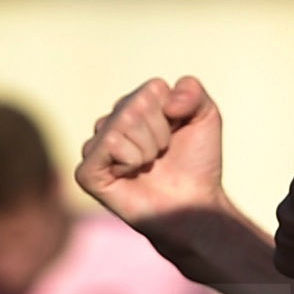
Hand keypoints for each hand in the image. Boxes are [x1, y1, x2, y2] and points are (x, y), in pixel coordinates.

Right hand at [80, 77, 226, 224]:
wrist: (194, 204)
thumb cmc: (198, 164)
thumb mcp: (206, 117)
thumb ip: (192, 90)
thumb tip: (166, 100)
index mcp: (134, 106)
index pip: (153, 89)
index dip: (175, 114)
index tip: (177, 135)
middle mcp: (111, 123)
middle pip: (136, 104)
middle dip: (161, 132)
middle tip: (163, 154)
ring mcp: (96, 147)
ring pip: (122, 122)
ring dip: (148, 148)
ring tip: (149, 165)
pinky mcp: (87, 172)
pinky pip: (108, 143)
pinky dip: (131, 159)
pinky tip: (131, 174)